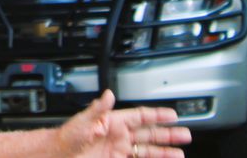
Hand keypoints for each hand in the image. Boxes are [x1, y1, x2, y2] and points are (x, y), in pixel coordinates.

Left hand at [59, 90, 190, 157]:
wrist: (61, 154)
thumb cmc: (69, 135)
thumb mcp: (83, 120)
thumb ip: (98, 108)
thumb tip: (108, 94)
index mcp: (114, 121)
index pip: (140, 116)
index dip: (157, 115)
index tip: (172, 115)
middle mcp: (120, 135)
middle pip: (149, 133)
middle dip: (168, 134)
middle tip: (185, 134)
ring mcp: (119, 149)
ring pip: (147, 149)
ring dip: (164, 151)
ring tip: (179, 153)